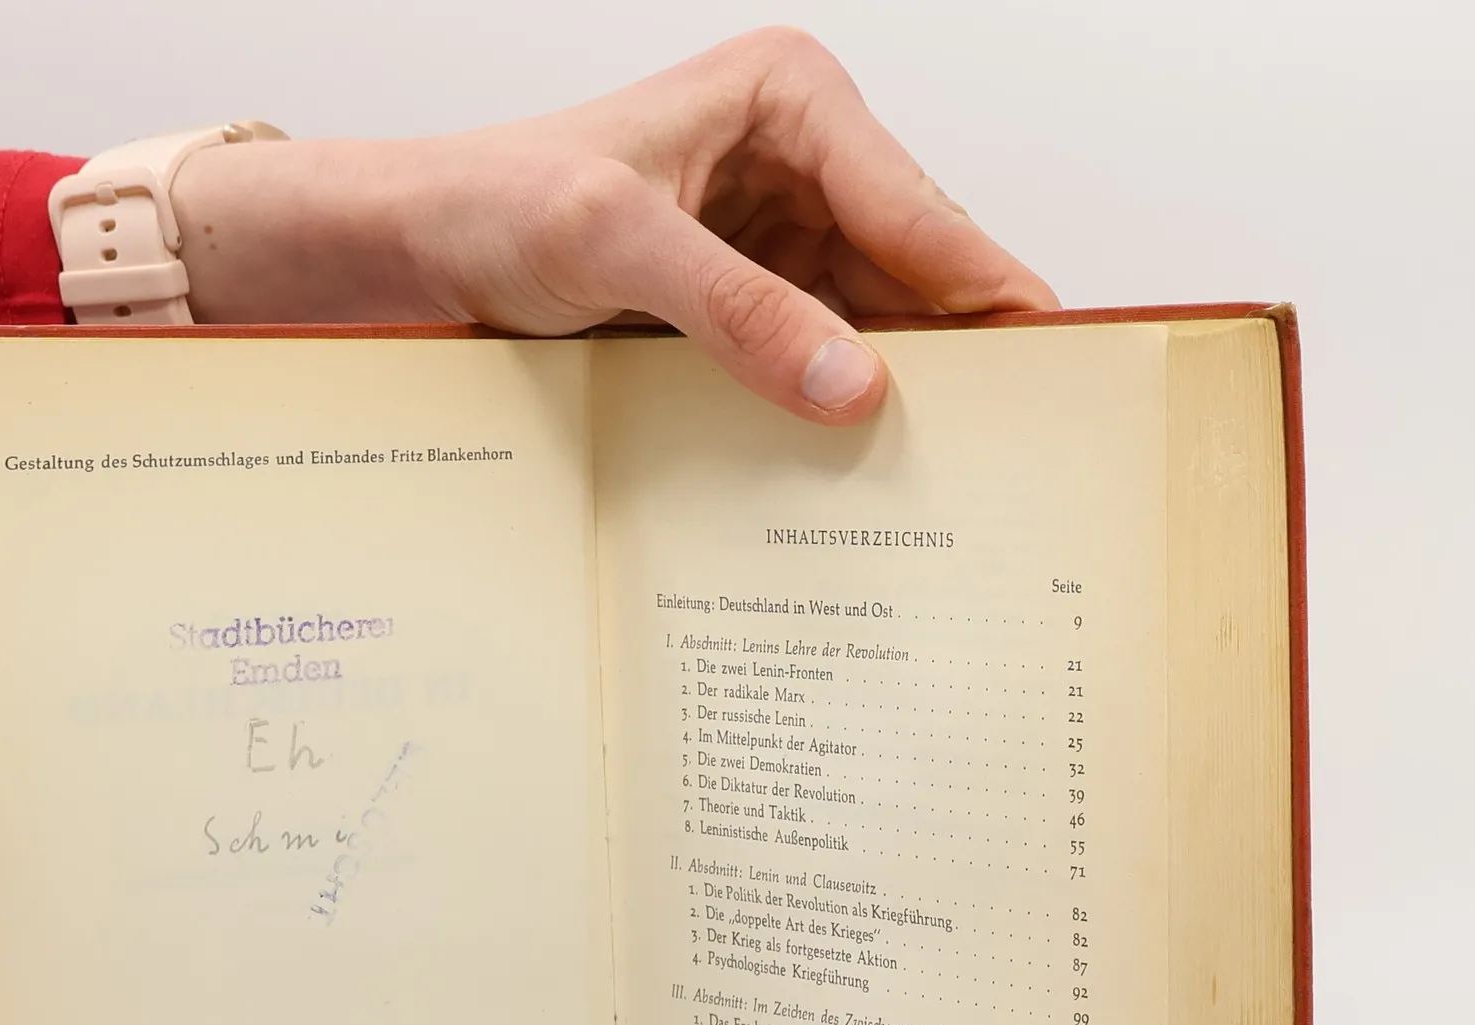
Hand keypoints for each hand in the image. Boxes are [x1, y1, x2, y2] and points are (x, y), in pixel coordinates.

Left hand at [174, 27, 1055, 423]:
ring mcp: (781, 231)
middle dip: (953, 350)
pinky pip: (819, 353)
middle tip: (1010, 443)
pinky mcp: (751, 295)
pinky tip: (861, 465)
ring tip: (952, 474)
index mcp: (791, 101)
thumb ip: (738, 312)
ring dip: (898, 391)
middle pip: (912, 269)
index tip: (1049, 360)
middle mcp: (802, 159)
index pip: (915, 209)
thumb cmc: (501, 201)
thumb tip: (851, 385)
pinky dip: (834, 405)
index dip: (985, 291)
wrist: (425, 241)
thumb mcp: (617, 246)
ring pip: (874, 322)